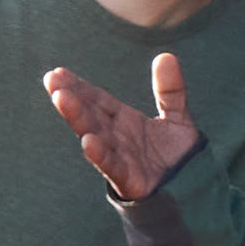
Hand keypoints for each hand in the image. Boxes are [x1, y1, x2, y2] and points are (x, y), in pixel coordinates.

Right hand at [43, 50, 200, 205]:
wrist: (192, 189)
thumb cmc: (177, 156)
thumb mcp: (177, 117)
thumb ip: (171, 91)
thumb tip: (166, 56)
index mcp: (123, 121)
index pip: (97, 100)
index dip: (79, 87)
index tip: (58, 72)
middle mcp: (116, 138)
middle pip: (90, 114)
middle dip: (71, 98)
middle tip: (52, 80)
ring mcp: (120, 158)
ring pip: (94, 135)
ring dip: (78, 118)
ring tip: (61, 99)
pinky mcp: (129, 180)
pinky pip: (112, 166)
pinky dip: (100, 154)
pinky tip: (87, 141)